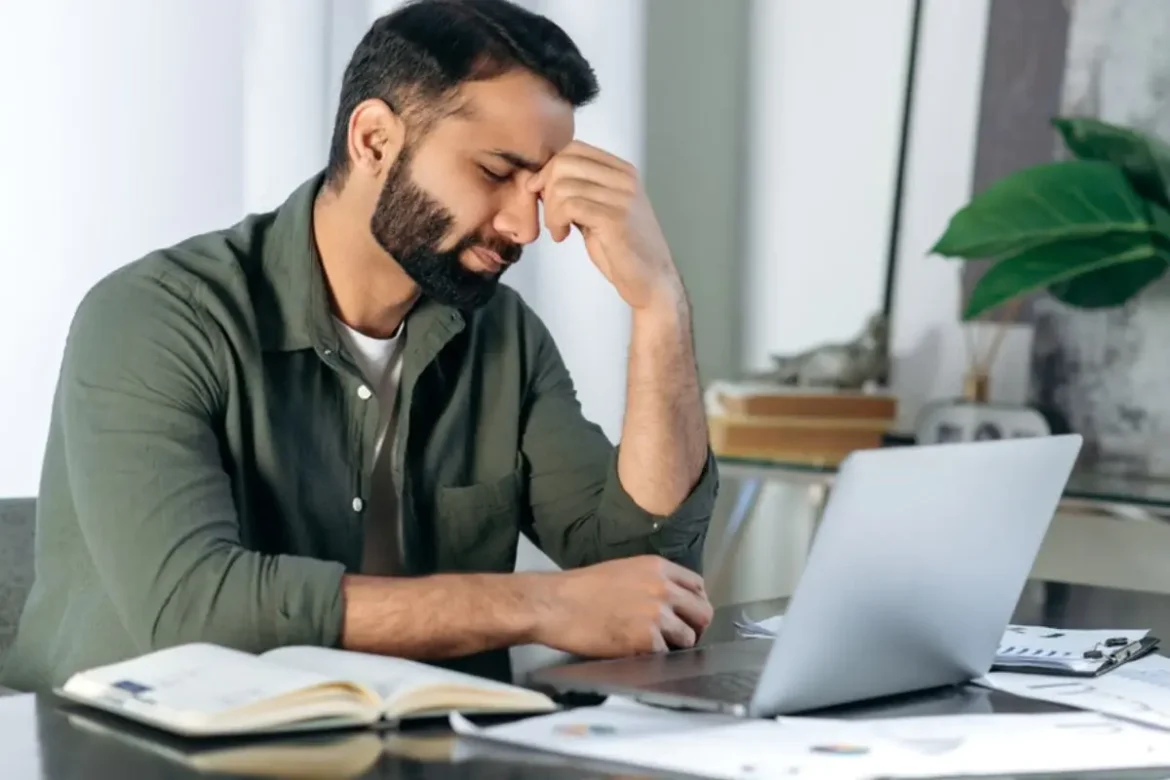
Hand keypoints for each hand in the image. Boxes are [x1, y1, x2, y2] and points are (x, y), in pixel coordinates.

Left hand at [528, 141, 681, 310]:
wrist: (651, 280)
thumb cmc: (623, 250)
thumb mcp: (600, 211)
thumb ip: (579, 192)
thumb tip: (543, 178)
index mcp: (622, 172)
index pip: (575, 149)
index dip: (549, 168)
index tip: (540, 192)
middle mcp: (625, 179)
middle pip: (565, 163)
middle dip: (546, 189)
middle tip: (550, 215)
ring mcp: (622, 197)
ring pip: (563, 186)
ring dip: (551, 211)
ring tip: (558, 230)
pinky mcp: (615, 218)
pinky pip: (570, 206)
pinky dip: (557, 222)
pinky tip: (563, 236)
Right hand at [532, 555, 713, 656]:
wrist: (556, 604)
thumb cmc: (581, 588)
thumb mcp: (624, 570)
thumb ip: (651, 581)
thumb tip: (669, 600)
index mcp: (658, 568)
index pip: (697, 585)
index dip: (694, 602)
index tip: (687, 614)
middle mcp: (663, 589)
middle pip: (703, 612)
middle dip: (694, 626)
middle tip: (679, 636)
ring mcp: (658, 615)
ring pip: (689, 637)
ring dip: (675, 645)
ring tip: (654, 646)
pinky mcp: (647, 640)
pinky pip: (666, 654)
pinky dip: (655, 657)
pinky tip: (638, 653)